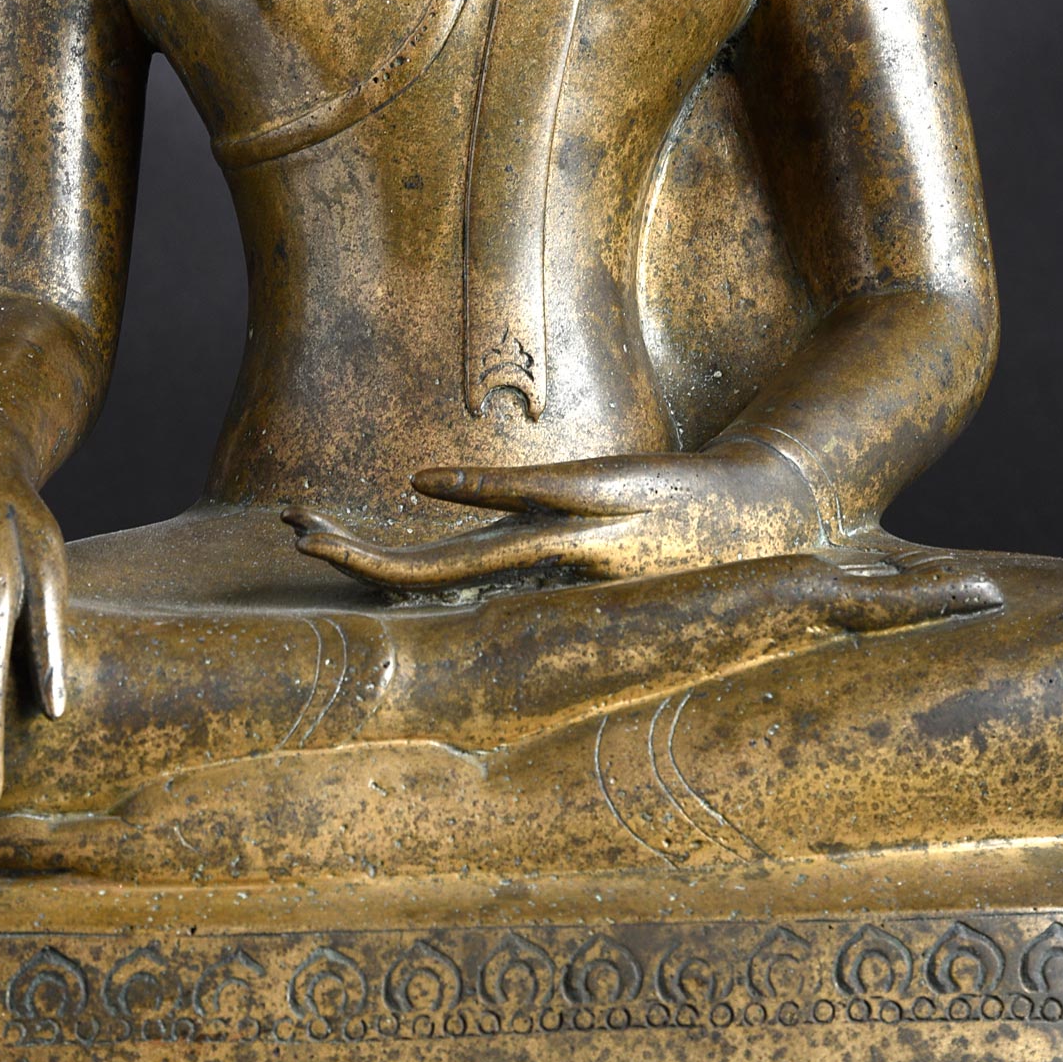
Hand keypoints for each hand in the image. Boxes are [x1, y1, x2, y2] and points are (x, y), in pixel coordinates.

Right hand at [288, 438, 824, 591]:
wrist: (773, 505)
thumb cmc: (697, 530)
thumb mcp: (615, 530)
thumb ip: (556, 526)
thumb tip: (504, 517)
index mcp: (538, 567)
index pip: (434, 576)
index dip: (366, 565)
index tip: (305, 540)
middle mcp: (544, 556)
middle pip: (432, 571)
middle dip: (357, 556)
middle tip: (290, 534)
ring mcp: (572, 529)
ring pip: (467, 552)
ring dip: (393, 549)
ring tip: (325, 535)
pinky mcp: (610, 493)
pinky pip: (532, 495)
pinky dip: (478, 491)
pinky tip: (425, 485)